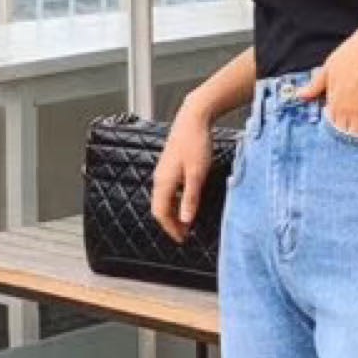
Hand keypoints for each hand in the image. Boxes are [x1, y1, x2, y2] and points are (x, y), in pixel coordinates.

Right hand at [151, 101, 214, 243]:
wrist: (193, 118)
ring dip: (173, 212)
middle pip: (160, 208)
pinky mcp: (169, 166)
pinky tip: (187, 201)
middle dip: (171, 223)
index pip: (161, 213)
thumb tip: (185, 220)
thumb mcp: (197, 174)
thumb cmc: (196, 143)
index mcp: (164, 182)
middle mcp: (160, 178)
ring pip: (164, 199)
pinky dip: (175, 201)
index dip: (170, 228)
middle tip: (185, 234)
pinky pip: (168, 190)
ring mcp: (163, 171)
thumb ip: (190, 198)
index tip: (182, 239)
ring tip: (187, 221)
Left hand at [294, 22, 357, 136]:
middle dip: (341, 140)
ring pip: (355, 138)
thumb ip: (315, 85)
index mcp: (332, 101)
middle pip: (341, 135)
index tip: (334, 129)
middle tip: (344, 142)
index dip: (330, 130)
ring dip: (354, 143)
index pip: (328, 126)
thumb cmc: (351, 55)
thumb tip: (299, 95)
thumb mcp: (328, 68)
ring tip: (355, 148)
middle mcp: (345, 111)